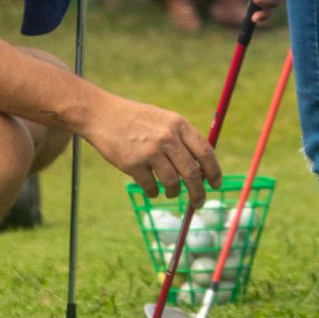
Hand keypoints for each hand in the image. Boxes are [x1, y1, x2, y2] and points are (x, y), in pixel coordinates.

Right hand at [88, 94, 220, 207]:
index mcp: (179, 124)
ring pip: (173, 183)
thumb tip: (203, 168)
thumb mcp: (164, 120)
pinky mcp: (133, 164)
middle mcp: (167, 137)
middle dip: (198, 192)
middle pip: (192, 173)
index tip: (216, 184)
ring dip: (174, 193)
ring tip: (170, 192)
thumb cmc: (136, 119)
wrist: (102, 115)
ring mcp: (150, 151)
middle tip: (198, 202)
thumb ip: (182, 139)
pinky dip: (154, 192)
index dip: (215, 171)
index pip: (205, 152)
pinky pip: (151, 187)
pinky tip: (152, 189)